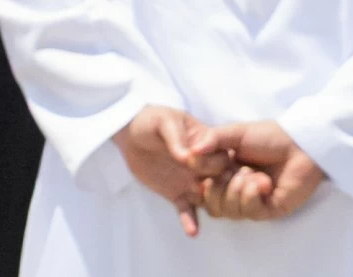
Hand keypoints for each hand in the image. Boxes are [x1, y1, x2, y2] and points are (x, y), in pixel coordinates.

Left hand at [112, 105, 232, 235]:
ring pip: (207, 197)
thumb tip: (186, 156)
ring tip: (210, 211)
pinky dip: (190, 221)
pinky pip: (187, 209)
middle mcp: (204, 164)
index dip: (214, 161)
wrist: (131, 134)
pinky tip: (192, 232)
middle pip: (219, 179)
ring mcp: (191, 180)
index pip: (221, 155)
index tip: (202, 165)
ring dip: (209, 205)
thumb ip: (175, 137)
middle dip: (218, 186)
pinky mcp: (177, 193)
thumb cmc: (152, 120)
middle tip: (211, 192)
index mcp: (206, 143)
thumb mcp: (163, 121)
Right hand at [195, 120, 326, 221]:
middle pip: (212, 205)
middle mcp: (234, 190)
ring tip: (253, 174)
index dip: (201, 180)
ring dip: (238, 189)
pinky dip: (252, 195)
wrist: (300, 144)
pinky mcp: (266, 211)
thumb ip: (213, 140)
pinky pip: (248, 212)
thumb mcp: (236, 133)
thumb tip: (191, 151)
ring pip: (228, 211)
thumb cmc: (270, 137)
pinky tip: (263, 183)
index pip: (202, 188)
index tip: (205, 166)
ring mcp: (250, 202)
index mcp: (224, 172)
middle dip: (218, 188)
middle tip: (232, 171)